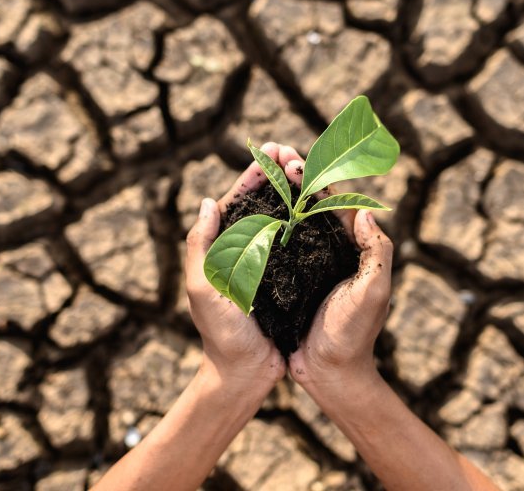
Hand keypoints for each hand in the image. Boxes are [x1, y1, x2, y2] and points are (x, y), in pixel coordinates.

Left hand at [185, 143, 290, 397]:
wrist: (245, 373)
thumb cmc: (221, 334)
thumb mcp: (203, 289)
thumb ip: (200, 246)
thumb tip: (207, 202)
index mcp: (221, 248)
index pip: (236, 201)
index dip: (254, 174)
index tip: (271, 150)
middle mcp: (245, 250)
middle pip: (262, 203)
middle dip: (277, 175)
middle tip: (294, 152)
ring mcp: (268, 263)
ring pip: (282, 218)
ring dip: (294, 192)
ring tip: (310, 169)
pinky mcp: (288, 277)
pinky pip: (299, 242)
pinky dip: (309, 222)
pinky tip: (323, 207)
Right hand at [279, 149, 393, 389]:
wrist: (329, 374)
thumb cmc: (353, 335)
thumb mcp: (374, 293)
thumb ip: (378, 252)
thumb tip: (366, 211)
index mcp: (351, 249)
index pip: (334, 202)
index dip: (315, 177)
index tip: (294, 157)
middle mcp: (329, 251)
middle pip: (310, 205)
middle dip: (293, 177)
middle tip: (272, 153)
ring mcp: (307, 265)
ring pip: (291, 221)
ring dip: (277, 195)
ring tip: (259, 171)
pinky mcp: (288, 281)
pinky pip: (275, 247)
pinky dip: (264, 226)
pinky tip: (246, 212)